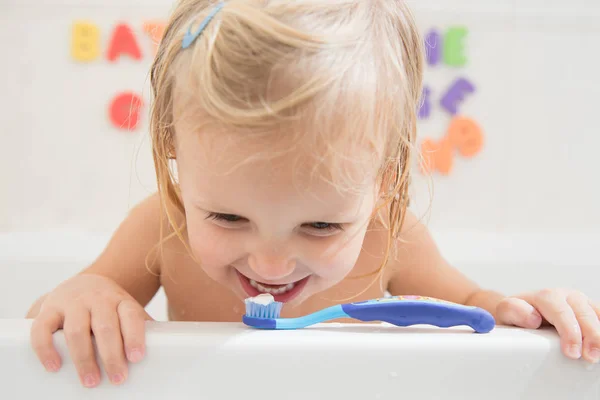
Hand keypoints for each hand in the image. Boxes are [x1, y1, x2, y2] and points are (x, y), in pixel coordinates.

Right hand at [29, 273, 152, 386]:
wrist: (84, 284)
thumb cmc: (110, 308)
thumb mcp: (127, 312)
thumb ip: (139, 329)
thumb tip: (163, 355)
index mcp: (121, 300)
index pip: (130, 315)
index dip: (134, 336)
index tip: (136, 357)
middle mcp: (97, 299)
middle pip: (105, 326)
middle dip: (111, 355)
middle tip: (117, 378)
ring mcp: (72, 302)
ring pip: (76, 329)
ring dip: (83, 358)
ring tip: (90, 381)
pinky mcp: (49, 308)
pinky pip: (42, 328)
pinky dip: (46, 349)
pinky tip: (54, 366)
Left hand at [496, 288, 599, 362]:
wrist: (522, 312)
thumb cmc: (516, 315)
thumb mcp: (506, 312)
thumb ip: (514, 311)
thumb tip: (533, 318)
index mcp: (545, 296)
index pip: (560, 311)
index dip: (569, 331)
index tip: (571, 352)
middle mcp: (565, 296)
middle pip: (583, 312)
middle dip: (589, 335)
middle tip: (589, 356)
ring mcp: (579, 302)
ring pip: (595, 313)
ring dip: (599, 333)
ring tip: (598, 353)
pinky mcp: (589, 310)